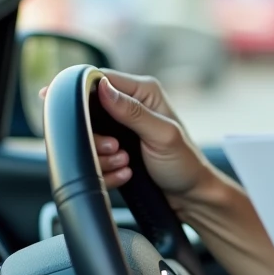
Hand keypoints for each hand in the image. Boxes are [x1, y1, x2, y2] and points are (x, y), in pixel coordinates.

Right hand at [41, 70, 212, 199]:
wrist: (189, 195)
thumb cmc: (184, 163)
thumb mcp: (162, 135)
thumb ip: (133, 111)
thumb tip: (102, 88)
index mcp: (144, 91)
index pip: (100, 78)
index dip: (85, 96)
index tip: (90, 120)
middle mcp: (129, 105)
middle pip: (86, 111)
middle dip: (95, 136)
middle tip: (116, 148)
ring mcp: (119, 128)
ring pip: (85, 138)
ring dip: (101, 156)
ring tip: (125, 162)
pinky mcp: (112, 149)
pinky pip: (92, 157)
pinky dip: (105, 169)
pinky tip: (124, 174)